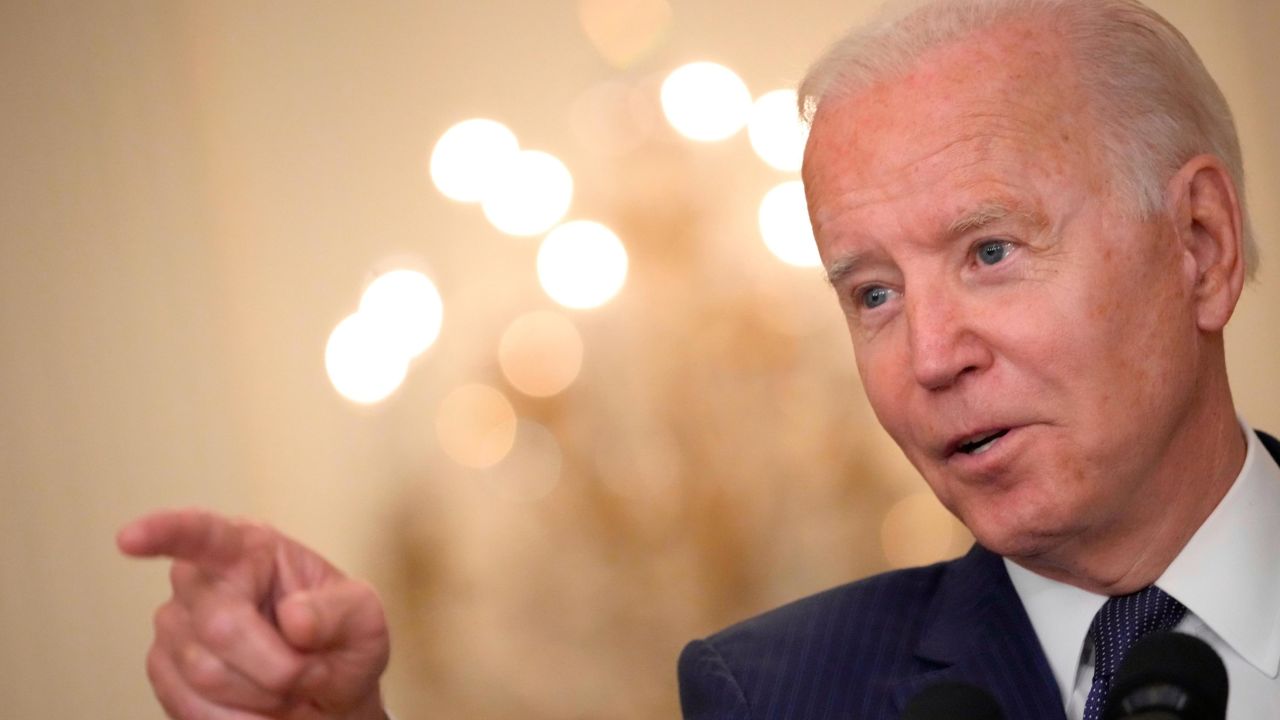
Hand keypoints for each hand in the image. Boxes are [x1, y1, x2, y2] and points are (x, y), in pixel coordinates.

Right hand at [117, 508, 389, 719]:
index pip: (202, 533)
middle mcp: (201, 580)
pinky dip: (237, 719)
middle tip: (310, 674)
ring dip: (262, 696)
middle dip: (277, 666)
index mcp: (249, 548)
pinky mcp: (163, 669)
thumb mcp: (364, 621)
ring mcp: (174, 625)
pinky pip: (190, 707)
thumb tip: (294, 619)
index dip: (164, 532)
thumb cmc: (343, 645)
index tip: (129, 538)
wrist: (327, 697)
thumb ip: (339, 613)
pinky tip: (259, 710)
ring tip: (288, 688)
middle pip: (220, 629)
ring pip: (206, 675)